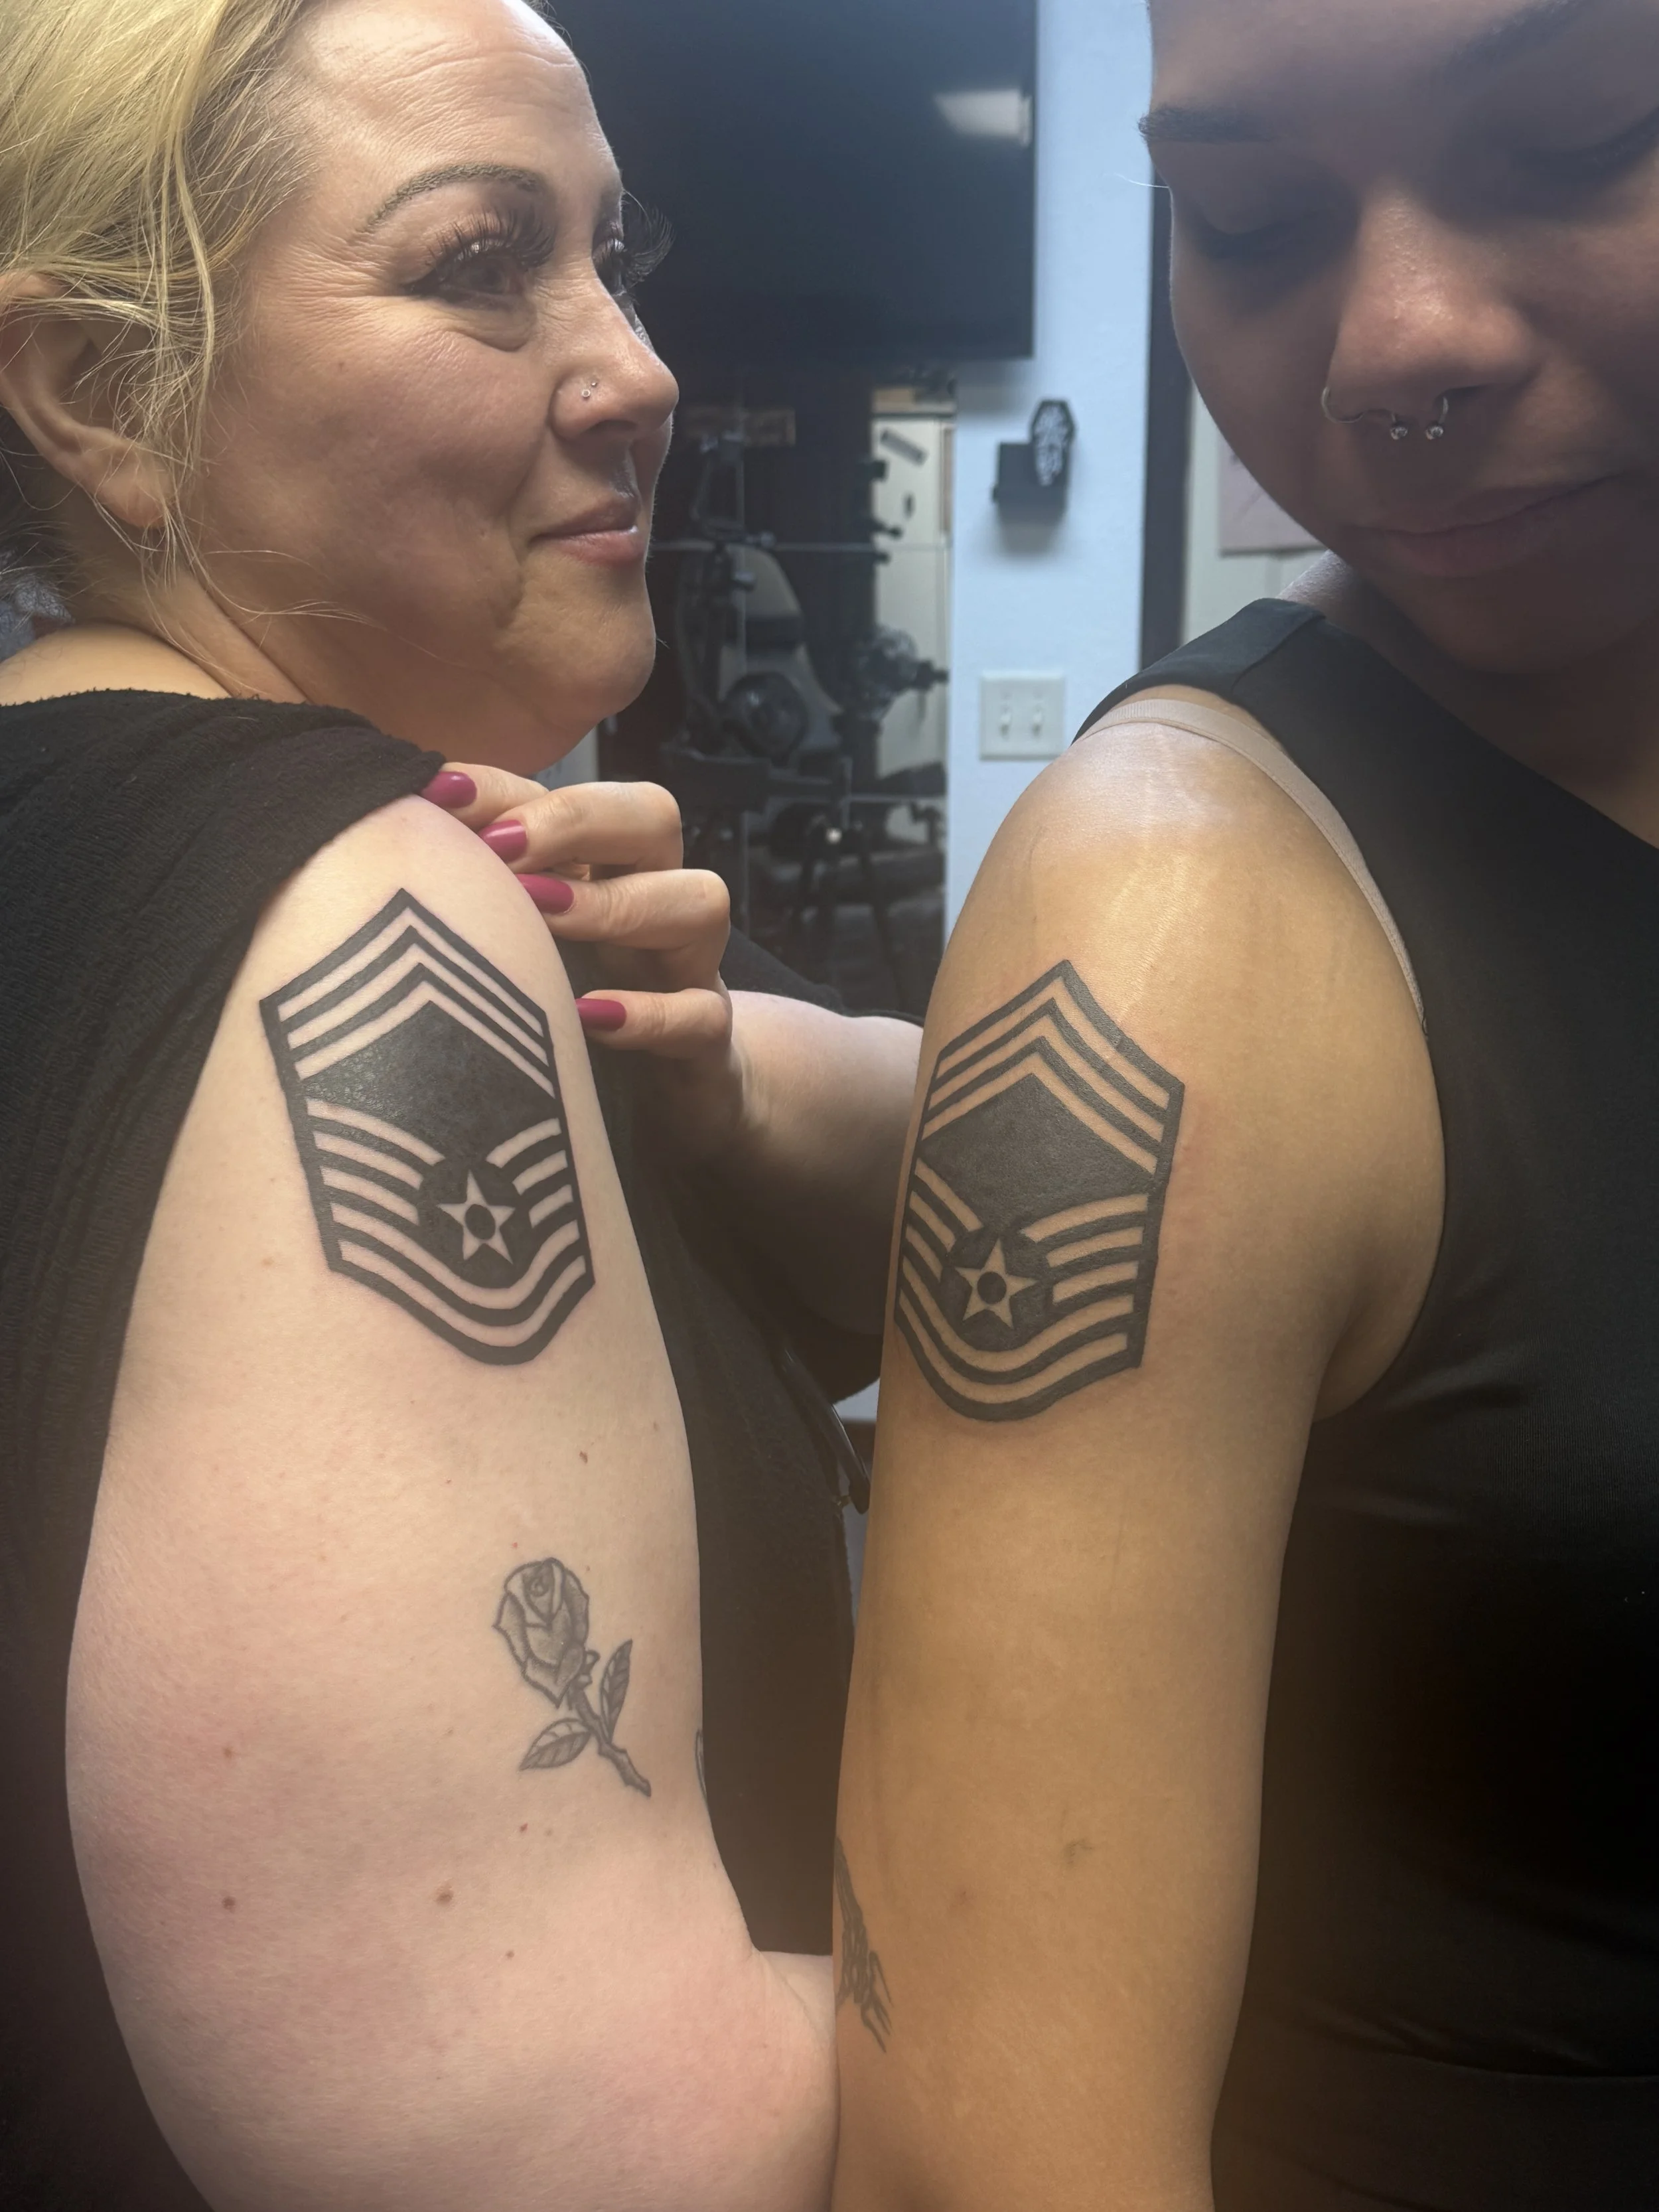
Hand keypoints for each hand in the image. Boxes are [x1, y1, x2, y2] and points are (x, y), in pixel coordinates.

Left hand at [421, 764, 746, 1154]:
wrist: (670, 1107)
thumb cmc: (572, 1016)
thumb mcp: (518, 953)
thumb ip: (467, 903)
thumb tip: (366, 856)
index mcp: (601, 869)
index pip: (564, 795)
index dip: (505, 788)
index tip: (435, 795)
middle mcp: (651, 902)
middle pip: (654, 816)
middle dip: (578, 818)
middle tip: (503, 846)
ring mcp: (687, 970)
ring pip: (699, 901)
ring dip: (615, 902)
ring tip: (539, 915)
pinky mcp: (710, 1046)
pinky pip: (704, 1014)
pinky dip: (650, 1013)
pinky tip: (589, 1017)